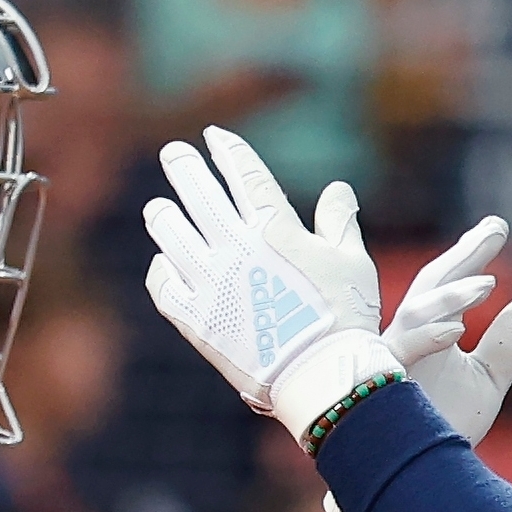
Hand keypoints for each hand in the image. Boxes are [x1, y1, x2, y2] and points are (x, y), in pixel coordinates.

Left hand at [144, 126, 400, 440]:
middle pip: (198, 193)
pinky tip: (164, 263)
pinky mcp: (196, 320)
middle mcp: (234, 248)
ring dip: (163, 214)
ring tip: (158, 207)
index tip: (213, 135)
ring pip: (171, 234)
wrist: (321, 376)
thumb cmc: (345, 317)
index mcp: (274, 228)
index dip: (227, 150)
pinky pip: (164, 286)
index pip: (244, 174)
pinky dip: (161, 269)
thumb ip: (339, 221)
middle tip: (174, 153)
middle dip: (184, 166)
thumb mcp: (352, 261)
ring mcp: (210, 283)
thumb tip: (337, 189)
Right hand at [382, 218, 511, 446]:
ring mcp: (389, 362)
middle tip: (495, 228)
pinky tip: (457, 328)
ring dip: (449, 297)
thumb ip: (511, 341)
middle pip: (427, 287)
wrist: (414, 481)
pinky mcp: (380, 389)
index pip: (445, 284)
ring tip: (489, 284)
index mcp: (424, 332)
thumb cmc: (439, 427)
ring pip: (412, 315)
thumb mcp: (488, 380)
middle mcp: (402, 339)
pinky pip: (399, 355)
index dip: (469, 255)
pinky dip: (425, 339)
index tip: (497, 228)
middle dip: (459, 257)